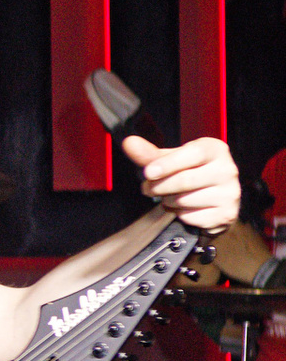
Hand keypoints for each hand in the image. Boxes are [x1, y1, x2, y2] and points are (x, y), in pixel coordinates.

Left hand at [125, 135, 239, 231]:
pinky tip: (183, 208)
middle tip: (148, 188)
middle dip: (159, 187)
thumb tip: (129, 143)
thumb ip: (150, 154)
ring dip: (168, 201)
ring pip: (185, 200)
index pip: (193, 154)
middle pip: (185, 180)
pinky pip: (191, 217)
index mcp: (215, 149)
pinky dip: (180, 214)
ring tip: (168, 197)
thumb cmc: (189, 173)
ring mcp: (230, 193)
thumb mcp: (171, 160)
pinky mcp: (226, 214)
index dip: (168, 163)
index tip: (148, 172)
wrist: (211, 199)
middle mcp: (227, 169)